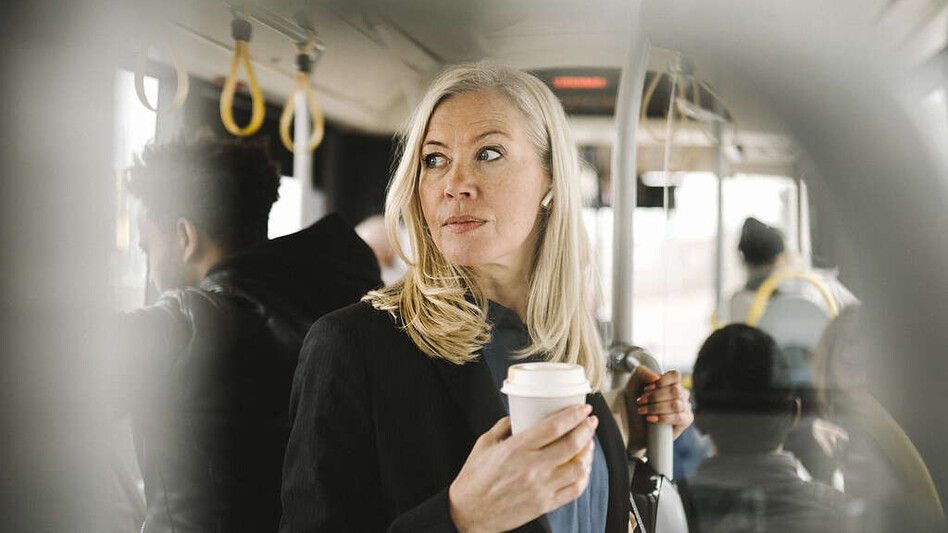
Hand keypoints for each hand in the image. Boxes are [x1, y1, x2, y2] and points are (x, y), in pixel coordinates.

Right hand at [448, 405, 597, 532]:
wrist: (468, 513)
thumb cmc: (474, 479)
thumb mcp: (484, 444)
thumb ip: (504, 426)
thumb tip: (518, 415)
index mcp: (516, 449)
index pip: (554, 427)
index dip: (574, 415)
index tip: (583, 408)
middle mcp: (532, 468)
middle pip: (572, 444)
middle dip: (587, 429)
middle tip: (590, 421)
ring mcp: (541, 488)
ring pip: (578, 468)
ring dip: (588, 452)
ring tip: (588, 443)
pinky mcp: (544, 505)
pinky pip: (574, 490)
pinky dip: (583, 477)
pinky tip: (583, 468)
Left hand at [624, 367, 692, 453]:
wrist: (632, 424)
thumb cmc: (636, 402)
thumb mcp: (633, 382)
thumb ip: (642, 373)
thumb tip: (656, 377)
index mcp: (671, 382)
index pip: (675, 375)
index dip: (661, 382)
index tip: (645, 388)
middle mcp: (681, 393)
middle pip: (675, 391)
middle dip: (654, 397)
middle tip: (640, 401)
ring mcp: (685, 407)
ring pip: (676, 405)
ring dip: (655, 408)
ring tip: (642, 411)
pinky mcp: (685, 421)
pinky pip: (679, 418)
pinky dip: (663, 418)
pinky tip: (650, 419)